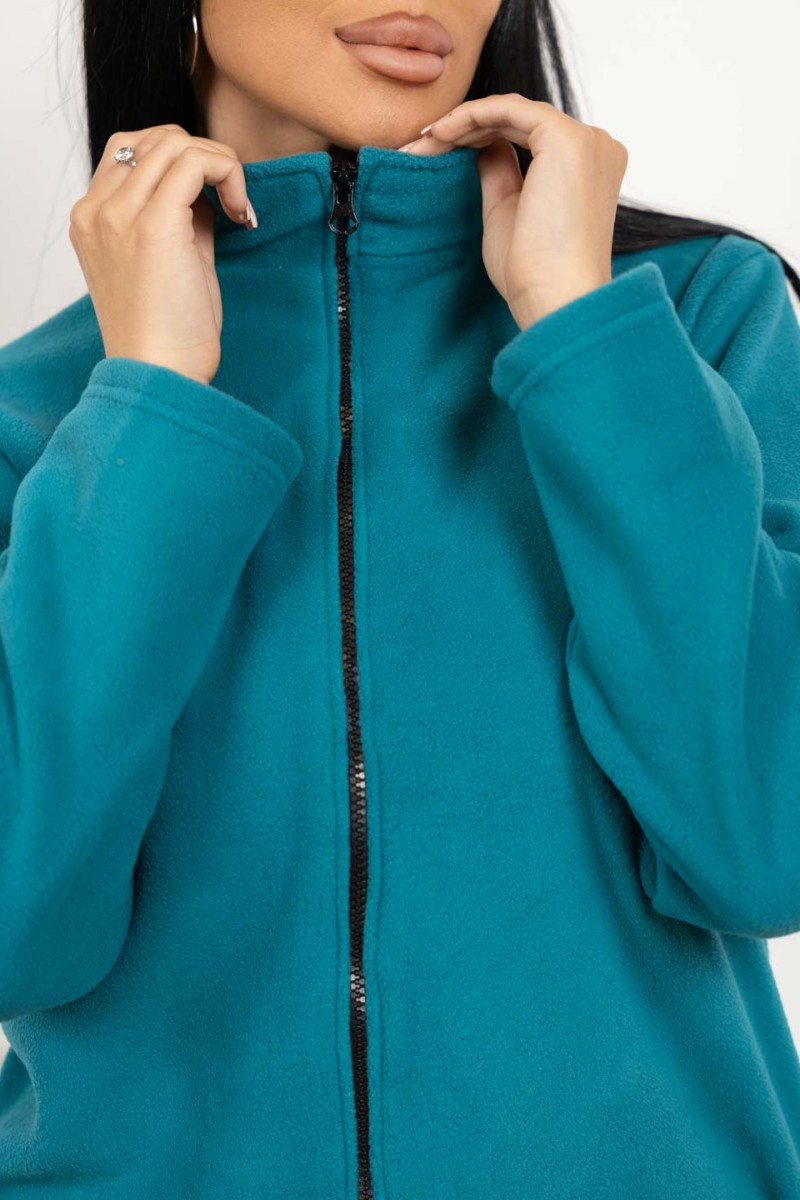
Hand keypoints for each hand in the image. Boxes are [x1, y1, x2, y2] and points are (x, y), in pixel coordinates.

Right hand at [68, 124, 256, 385]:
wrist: (158, 375)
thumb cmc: (167, 335)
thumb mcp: (166, 264)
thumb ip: (177, 221)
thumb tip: (205, 192)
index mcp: (90, 220)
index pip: (130, 152)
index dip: (180, 165)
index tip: (212, 204)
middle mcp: (96, 210)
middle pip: (152, 138)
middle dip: (202, 157)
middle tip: (231, 200)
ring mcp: (119, 214)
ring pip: (174, 142)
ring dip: (219, 162)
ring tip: (238, 207)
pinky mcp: (153, 223)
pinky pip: (195, 162)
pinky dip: (228, 173)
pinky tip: (242, 214)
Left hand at [397, 95, 628, 327]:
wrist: (552, 297)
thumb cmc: (532, 272)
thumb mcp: (507, 211)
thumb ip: (500, 173)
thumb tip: (483, 144)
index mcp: (589, 169)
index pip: (528, 136)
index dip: (481, 138)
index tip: (439, 150)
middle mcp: (596, 147)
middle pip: (519, 122)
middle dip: (468, 129)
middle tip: (424, 143)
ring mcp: (586, 140)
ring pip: (513, 112)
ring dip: (464, 122)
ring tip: (427, 141)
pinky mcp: (566, 137)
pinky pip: (510, 108)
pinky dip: (472, 114)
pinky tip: (442, 132)